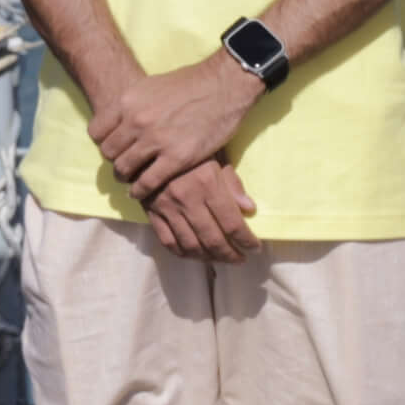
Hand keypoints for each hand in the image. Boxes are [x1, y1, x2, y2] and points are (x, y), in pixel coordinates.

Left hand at [89, 54, 264, 199]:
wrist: (222, 86)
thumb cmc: (189, 84)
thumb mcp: (150, 87)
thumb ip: (132, 106)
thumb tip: (121, 121)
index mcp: (127, 102)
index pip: (96, 132)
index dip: (103, 142)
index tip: (113, 147)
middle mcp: (136, 121)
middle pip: (108, 152)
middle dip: (114, 160)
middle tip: (123, 165)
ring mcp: (155, 140)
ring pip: (124, 169)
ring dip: (125, 177)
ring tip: (129, 181)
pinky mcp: (176, 158)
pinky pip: (147, 182)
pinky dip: (140, 191)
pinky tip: (140, 192)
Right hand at [143, 160, 260, 261]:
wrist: (150, 146)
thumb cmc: (190, 151)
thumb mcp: (217, 158)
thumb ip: (233, 184)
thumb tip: (250, 210)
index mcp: (208, 184)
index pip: (232, 223)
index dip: (247, 240)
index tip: (255, 247)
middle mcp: (188, 200)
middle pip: (213, 240)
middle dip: (231, 255)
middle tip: (240, 259)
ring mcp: (168, 209)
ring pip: (191, 245)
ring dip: (210, 258)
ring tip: (221, 259)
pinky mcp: (152, 213)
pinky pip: (168, 242)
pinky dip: (184, 254)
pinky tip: (195, 254)